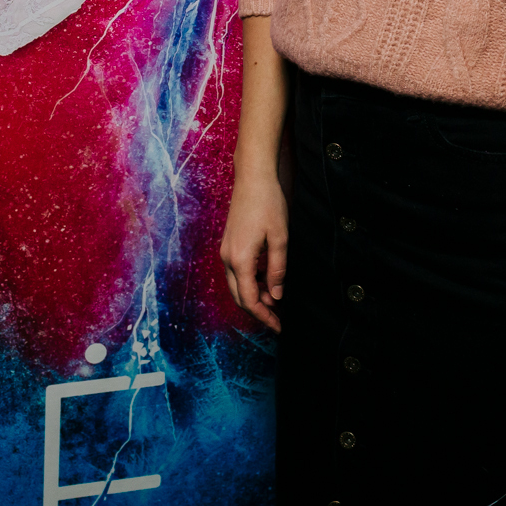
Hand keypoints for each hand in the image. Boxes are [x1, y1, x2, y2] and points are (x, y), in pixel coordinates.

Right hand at [219, 172, 286, 330]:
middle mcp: (228, 258)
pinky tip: (266, 280)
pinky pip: (237, 272)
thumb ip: (277, 269)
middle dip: (258, 311)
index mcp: (240, 259)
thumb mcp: (280, 238)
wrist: (252, 179)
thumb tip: (276, 296)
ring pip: (237, 285)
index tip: (278, 326)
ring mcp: (226, 251)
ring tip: (275, 299)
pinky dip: (250, 282)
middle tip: (277, 319)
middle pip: (239, 296)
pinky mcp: (229, 244)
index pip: (249, 300)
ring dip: (254, 296)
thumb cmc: (268, 205)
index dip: (264, 317)